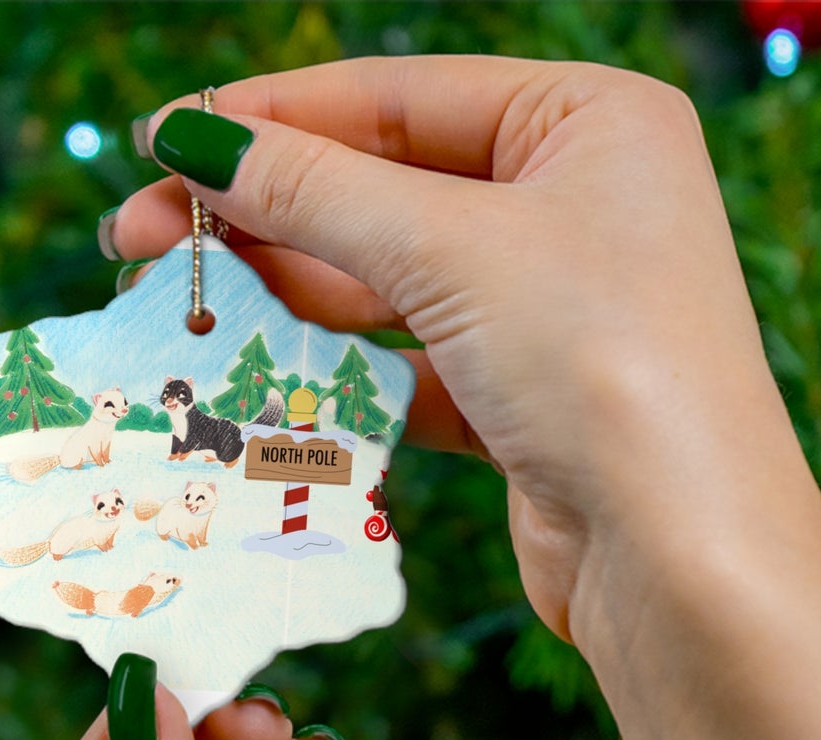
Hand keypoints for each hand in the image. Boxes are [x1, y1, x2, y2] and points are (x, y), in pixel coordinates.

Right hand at [111, 56, 788, 642]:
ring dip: (291, 293)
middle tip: (138, 237)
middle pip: (387, 189)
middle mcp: (579, 204)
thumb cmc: (601, 365)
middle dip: (265, 214)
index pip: (398, 98)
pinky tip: (263, 373)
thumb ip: (317, 192)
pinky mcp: (527, 401)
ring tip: (185, 302)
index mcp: (590, 122)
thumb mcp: (451, 251)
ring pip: (393, 282)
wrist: (682, 559)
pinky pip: (413, 364)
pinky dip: (342, 371)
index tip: (160, 142)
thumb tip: (194, 142)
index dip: (269, 119)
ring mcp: (554, 307)